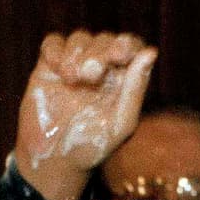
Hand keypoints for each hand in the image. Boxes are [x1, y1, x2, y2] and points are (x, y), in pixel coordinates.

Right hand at [14, 31, 156, 199]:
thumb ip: (135, 89)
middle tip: (91, 74)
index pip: (131, 47)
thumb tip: (151, 51)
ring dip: (77, 53)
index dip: (126, 44)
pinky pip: (53, 43)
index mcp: (122, 80)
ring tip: (72, 79)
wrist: (53, 160)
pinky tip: (57, 70)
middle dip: (99, 52)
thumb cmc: (92, 147)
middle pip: (104, 39)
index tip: (119, 54)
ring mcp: (74, 66)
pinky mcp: (49, 67)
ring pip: (80, 38)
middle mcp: (101, 69)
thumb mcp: (119, 123)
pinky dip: (56, 50)